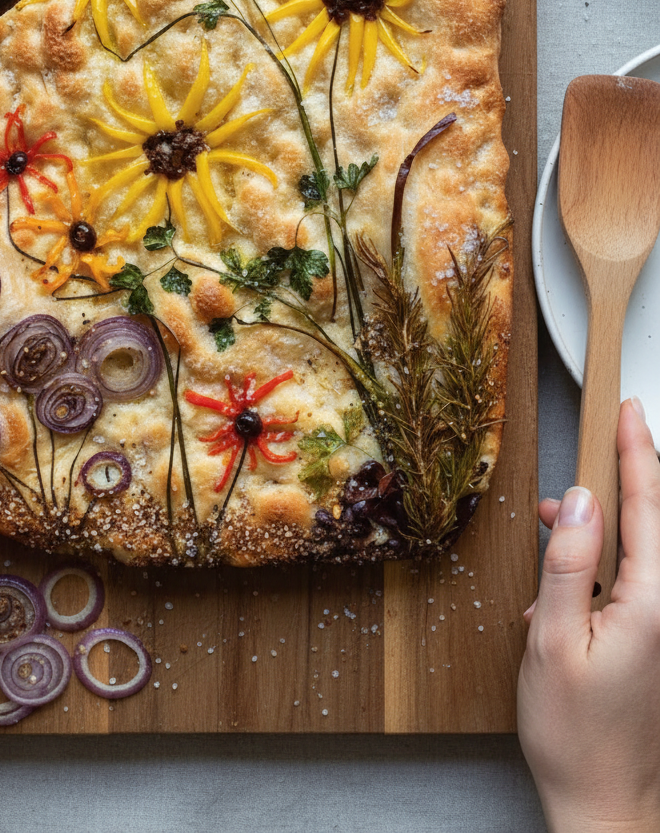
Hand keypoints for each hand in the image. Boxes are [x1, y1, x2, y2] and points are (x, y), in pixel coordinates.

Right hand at [518, 398, 659, 832]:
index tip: (629, 409)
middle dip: (617, 482)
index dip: (638, 451)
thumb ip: (569, 564)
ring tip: (554, 526)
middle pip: (651, 523)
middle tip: (590, 455)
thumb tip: (581, 502)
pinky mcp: (652, 643)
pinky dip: (596, 569)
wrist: (603, 805)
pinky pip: (629, 583)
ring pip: (637, 552)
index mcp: (653, 604)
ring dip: (599, 531)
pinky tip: (561, 590)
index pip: (648, 506)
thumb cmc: (575, 736)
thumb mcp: (553, 641)